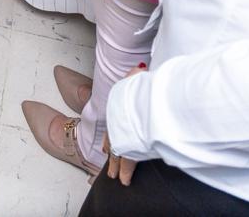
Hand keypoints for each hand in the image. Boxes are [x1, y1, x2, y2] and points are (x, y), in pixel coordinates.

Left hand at [102, 63, 145, 185]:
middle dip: (111, 154)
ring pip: (117, 155)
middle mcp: (116, 123)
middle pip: (112, 141)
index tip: (107, 147)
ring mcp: (121, 137)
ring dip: (116, 166)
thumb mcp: (136, 76)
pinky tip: (125, 180)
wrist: (141, 101)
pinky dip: (126, 173)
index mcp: (117, 107)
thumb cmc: (141, 88)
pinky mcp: (129, 150)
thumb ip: (136, 74)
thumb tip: (138, 68)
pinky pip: (127, 164)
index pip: (113, 124)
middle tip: (109, 165)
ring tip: (114, 176)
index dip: (111, 136)